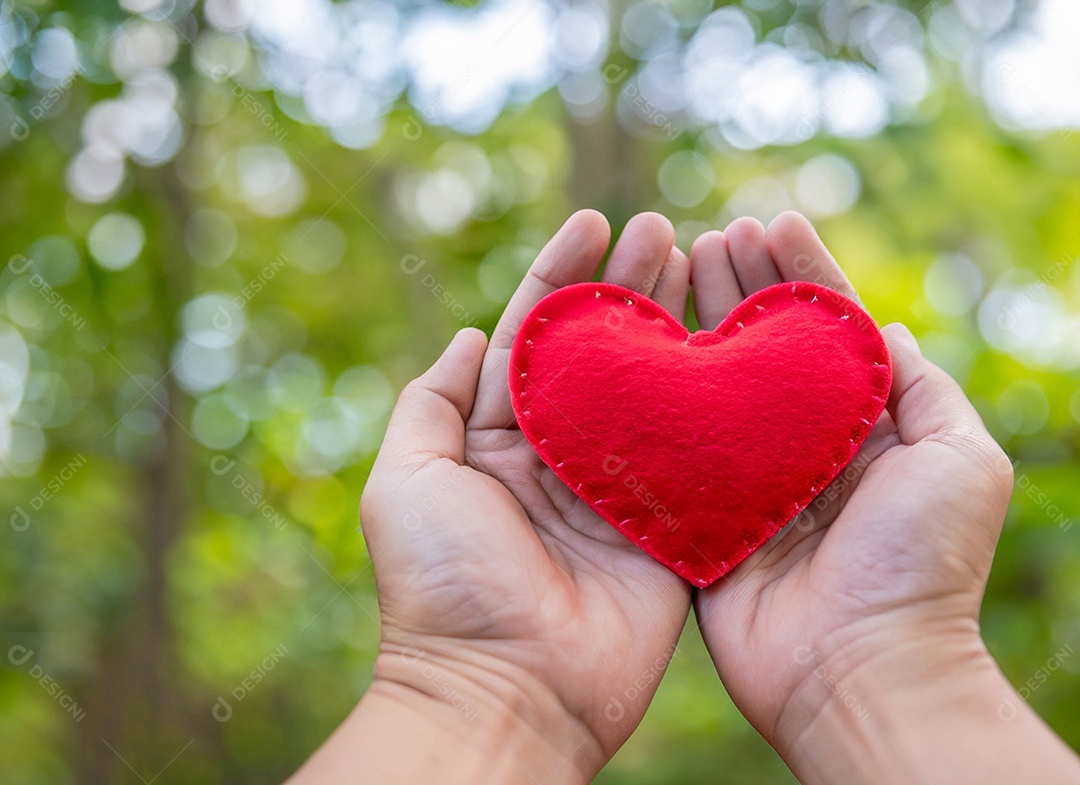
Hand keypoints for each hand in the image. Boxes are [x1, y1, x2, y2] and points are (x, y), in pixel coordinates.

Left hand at [313, 211, 694, 784]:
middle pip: (601, 352)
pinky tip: (736, 348)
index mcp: (498, 439)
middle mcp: (560, 455)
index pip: (533, 337)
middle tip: (663, 229)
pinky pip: (696, 455)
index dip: (561, 277)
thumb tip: (465, 337)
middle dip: (628, 287)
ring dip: (674, 324)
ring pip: (652, 389)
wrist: (506, 688)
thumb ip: (432, 403)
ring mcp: (617, 489)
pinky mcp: (667, 526)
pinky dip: (714, 402)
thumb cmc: (442, 585)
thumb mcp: (405, 480)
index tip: (593, 223)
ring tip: (701, 261)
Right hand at [691, 212, 1079, 782]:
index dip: (801, 273)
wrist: (861, 667)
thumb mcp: (961, 459)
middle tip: (713, 234)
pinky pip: (670, 447)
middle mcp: (799, 445)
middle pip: (761, 346)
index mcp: (859, 427)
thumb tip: (878, 328)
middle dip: (741, 285)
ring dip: (695, 321)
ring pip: (712, 382)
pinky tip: (635, 349)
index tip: (773, 221)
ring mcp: (745, 478)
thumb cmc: (922, 564)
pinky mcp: (700, 514)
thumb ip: (920, 387)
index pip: (825, 330)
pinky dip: (653, 397)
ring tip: (676, 264)